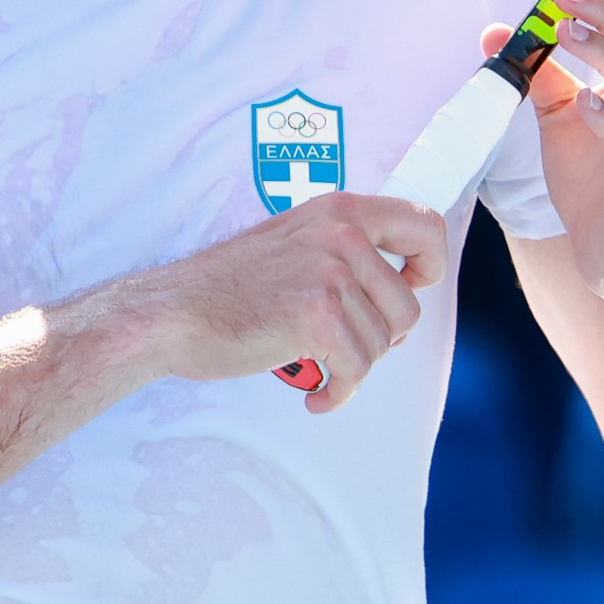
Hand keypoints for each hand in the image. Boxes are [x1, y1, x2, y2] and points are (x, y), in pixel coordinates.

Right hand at [117, 192, 448, 412]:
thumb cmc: (227, 288)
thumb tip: (400, 289)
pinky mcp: (318, 316)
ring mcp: (331, 273)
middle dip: (380, 337)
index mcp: (339, 210)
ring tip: (317, 363)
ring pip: (383, 344)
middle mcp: (341, 234)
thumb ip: (345, 251)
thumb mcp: (294, 242)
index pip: (424, 226)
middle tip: (342, 344)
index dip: (431, 265)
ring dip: (352, 365)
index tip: (412, 285)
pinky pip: (357, 371)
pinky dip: (337, 392)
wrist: (173, 314)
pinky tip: (314, 393)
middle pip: (407, 306)